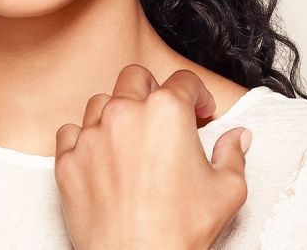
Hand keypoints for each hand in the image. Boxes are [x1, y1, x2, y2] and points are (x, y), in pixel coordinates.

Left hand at [54, 65, 250, 249]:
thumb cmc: (181, 229)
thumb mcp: (226, 190)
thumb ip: (232, 154)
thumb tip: (238, 136)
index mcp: (166, 111)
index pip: (184, 81)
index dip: (198, 94)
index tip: (201, 111)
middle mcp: (125, 112)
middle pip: (136, 78)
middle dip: (153, 91)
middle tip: (163, 117)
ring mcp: (92, 133)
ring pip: (101, 102)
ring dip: (117, 112)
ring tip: (131, 138)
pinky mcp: (68, 157)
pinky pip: (71, 131)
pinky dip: (84, 138)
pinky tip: (100, 155)